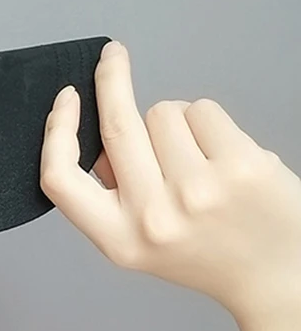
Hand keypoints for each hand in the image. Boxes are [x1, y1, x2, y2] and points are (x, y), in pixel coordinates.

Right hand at [39, 42, 300, 320]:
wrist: (272, 274)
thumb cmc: (204, 251)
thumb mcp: (139, 241)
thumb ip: (112, 194)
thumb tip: (97, 134)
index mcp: (119, 240)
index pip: (62, 179)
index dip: (57, 132)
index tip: (67, 99)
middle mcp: (153, 217)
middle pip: (119, 127)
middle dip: (111, 79)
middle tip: (112, 56)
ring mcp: (197, 190)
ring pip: (163, 113)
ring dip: (174, 122)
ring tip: (196, 158)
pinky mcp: (238, 165)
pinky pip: (202, 111)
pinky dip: (208, 123)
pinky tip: (221, 154)